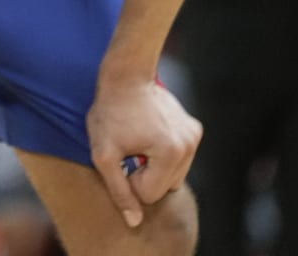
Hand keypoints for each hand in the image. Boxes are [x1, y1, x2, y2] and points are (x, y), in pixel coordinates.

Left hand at [86, 76, 201, 227]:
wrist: (125, 75)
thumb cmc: (109, 112)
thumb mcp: (103, 153)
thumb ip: (118, 190)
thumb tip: (134, 222)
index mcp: (170, 154)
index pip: (149, 195)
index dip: (129, 181)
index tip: (120, 158)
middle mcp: (189, 146)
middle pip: (164, 187)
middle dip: (144, 175)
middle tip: (128, 148)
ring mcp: (194, 136)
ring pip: (172, 175)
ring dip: (154, 166)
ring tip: (138, 140)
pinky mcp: (194, 129)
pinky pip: (179, 159)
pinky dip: (164, 154)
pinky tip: (149, 134)